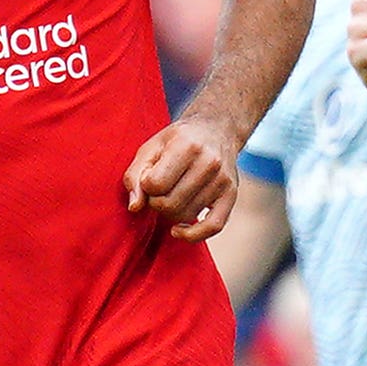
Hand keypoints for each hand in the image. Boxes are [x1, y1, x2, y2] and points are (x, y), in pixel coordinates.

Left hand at [123, 109, 238, 240]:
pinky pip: (213, 227)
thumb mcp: (151, 147)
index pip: (155, 184)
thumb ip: (135, 175)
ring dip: (170, 212)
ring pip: (185, 215)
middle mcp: (209, 163)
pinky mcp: (231, 195)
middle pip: (169, 204)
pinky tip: (178, 231)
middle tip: (158, 190)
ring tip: (171, 195)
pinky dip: (193, 235)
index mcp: (187, 146)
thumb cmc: (178, 140)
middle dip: (155, 202)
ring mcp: (222, 180)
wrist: (217, 130)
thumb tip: (135, 207)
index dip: (145, 186)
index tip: (149, 177)